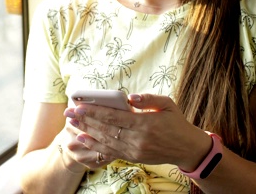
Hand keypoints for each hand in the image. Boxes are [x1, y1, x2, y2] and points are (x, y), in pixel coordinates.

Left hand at [63, 93, 210, 168]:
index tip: (79, 106)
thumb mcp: (167, 104)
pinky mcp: (133, 157)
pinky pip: (110, 151)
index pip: (114, 117)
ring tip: (72, 124)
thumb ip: (148, 99)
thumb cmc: (176, 122)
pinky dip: (95, 145)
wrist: (186, 148)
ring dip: (87, 132)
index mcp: (145, 124)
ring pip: (105, 141)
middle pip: (106, 129)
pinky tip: (83, 139)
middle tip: (69, 113)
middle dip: (85, 120)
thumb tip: (129, 97)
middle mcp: (137, 139)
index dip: (94, 112)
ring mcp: (134, 151)